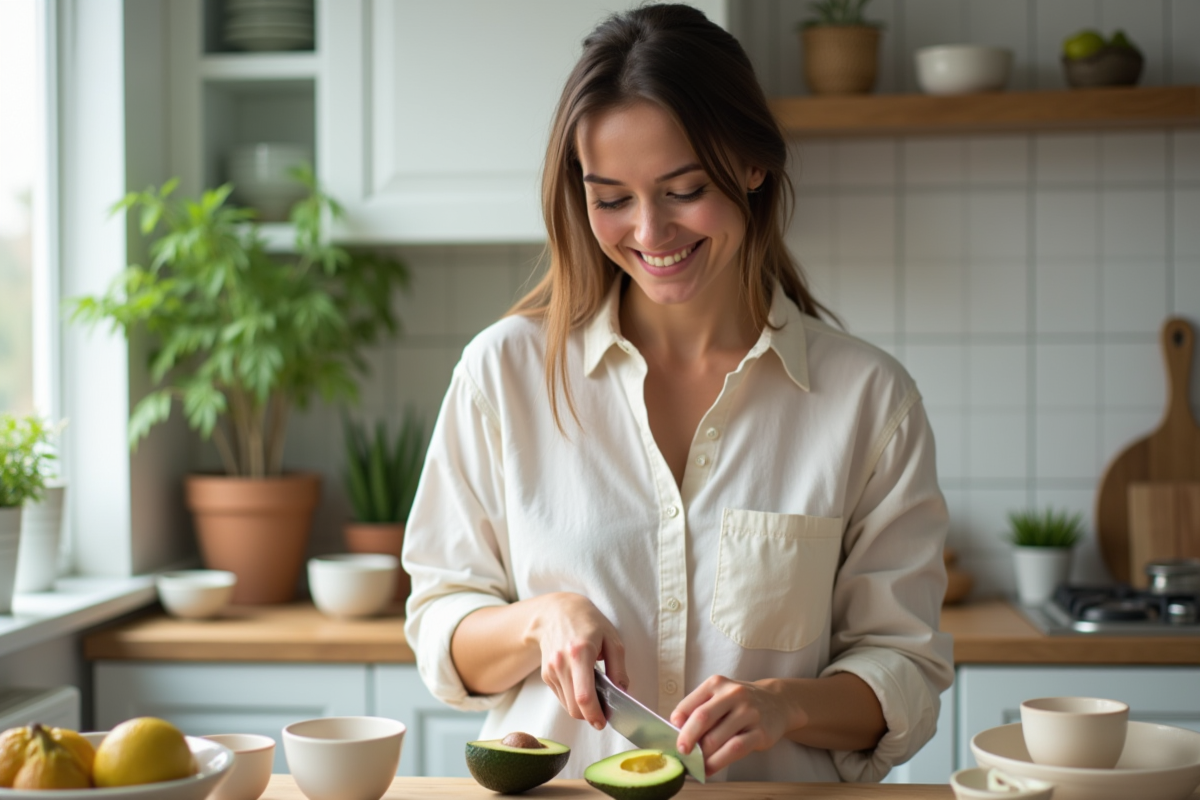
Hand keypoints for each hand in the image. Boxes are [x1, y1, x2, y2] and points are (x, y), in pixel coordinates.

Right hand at [527, 592, 627, 729]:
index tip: (603, 722)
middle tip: (604, 713)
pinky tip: (582, 686)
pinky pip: (562, 697)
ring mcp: (551, 670)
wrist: (555, 612)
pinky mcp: (546, 675)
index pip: (584, 696)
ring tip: (595, 697)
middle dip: (590, 716)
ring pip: (567, 706)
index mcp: (580, 653)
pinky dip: (573, 700)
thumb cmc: (587, 622)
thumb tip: (622, 693)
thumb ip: (618, 668)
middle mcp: (561, 663)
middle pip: (574, 707)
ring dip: (582, 709)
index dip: (594, 714)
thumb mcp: (612, 639)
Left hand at [669, 675, 793, 775]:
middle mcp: (733, 694)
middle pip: (703, 718)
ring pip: (718, 737)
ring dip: (702, 755)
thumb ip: (699, 709)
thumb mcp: (719, 696)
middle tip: (681, 752)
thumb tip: (676, 732)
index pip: (690, 704)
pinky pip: (735, 749)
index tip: (671, 736)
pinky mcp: (761, 732)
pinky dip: (719, 762)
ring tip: (695, 764)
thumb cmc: (739, 702)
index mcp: (716, 684)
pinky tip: (710, 769)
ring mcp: (749, 712)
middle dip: (687, 738)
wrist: (777, 701)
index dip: (677, 723)